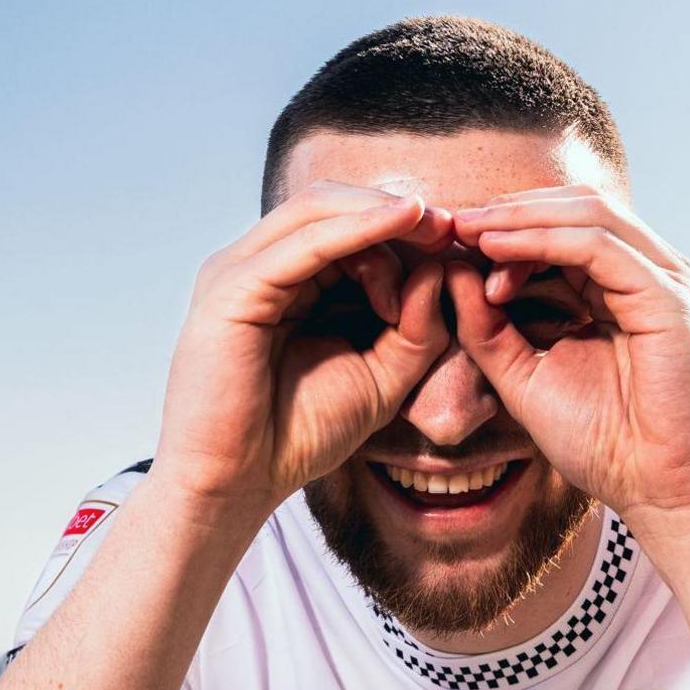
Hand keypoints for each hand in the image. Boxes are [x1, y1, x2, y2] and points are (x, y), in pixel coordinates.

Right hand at [157, 182, 453, 520]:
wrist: (237, 484)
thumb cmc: (298, 436)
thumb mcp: (380, 378)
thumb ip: (415, 329)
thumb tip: (442, 271)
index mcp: (282, 282)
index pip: (343, 225)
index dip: (402, 227)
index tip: (456, 245)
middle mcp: (255, 266)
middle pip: (330, 205)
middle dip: (397, 212)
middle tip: (452, 229)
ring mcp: (237, 271)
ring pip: (318, 211)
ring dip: (383, 216)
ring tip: (436, 229)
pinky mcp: (233, 288)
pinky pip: (306, 243)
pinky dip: (359, 230)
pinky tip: (403, 225)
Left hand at [447, 186, 689, 537]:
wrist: (665, 494)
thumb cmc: (607, 447)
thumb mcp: (527, 378)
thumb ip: (490, 329)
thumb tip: (451, 272)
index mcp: (625, 288)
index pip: (564, 228)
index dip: (505, 226)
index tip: (447, 240)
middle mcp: (652, 274)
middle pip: (576, 208)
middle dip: (508, 212)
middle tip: (449, 224)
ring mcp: (667, 280)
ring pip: (587, 215)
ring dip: (519, 219)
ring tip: (466, 231)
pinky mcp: (670, 297)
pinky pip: (598, 246)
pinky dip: (543, 240)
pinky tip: (497, 249)